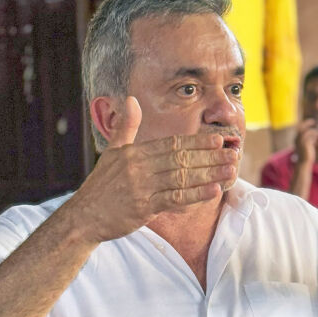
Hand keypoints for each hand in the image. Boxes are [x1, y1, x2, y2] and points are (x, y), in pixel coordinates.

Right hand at [69, 96, 239, 243]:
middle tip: (233, 154)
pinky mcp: (143, 208)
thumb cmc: (101, 185)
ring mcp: (141, 188)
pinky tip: (213, 192)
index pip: (172, 143)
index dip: (197, 141)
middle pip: (181, 159)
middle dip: (209, 156)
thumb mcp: (112, 152)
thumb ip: (126, 127)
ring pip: (181, 178)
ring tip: (230, 170)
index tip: (218, 139)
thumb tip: (131, 99)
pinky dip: (195, 195)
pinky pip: (175, 200)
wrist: (84, 217)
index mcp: (134, 153)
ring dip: (208, 174)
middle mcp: (139, 168)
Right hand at [293, 119, 317, 163]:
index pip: (299, 128)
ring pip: (308, 131)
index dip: (304, 124)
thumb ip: (309, 139)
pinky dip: (315, 136)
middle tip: (313, 122)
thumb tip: (315, 133)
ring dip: (314, 132)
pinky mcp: (306, 143)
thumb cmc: (307, 155)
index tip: (311, 122)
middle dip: (307, 123)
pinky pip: (311, 136)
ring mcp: (301, 141)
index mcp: (296, 139)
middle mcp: (297, 139)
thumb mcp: (307, 145)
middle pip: (302, 127)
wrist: (304, 163)